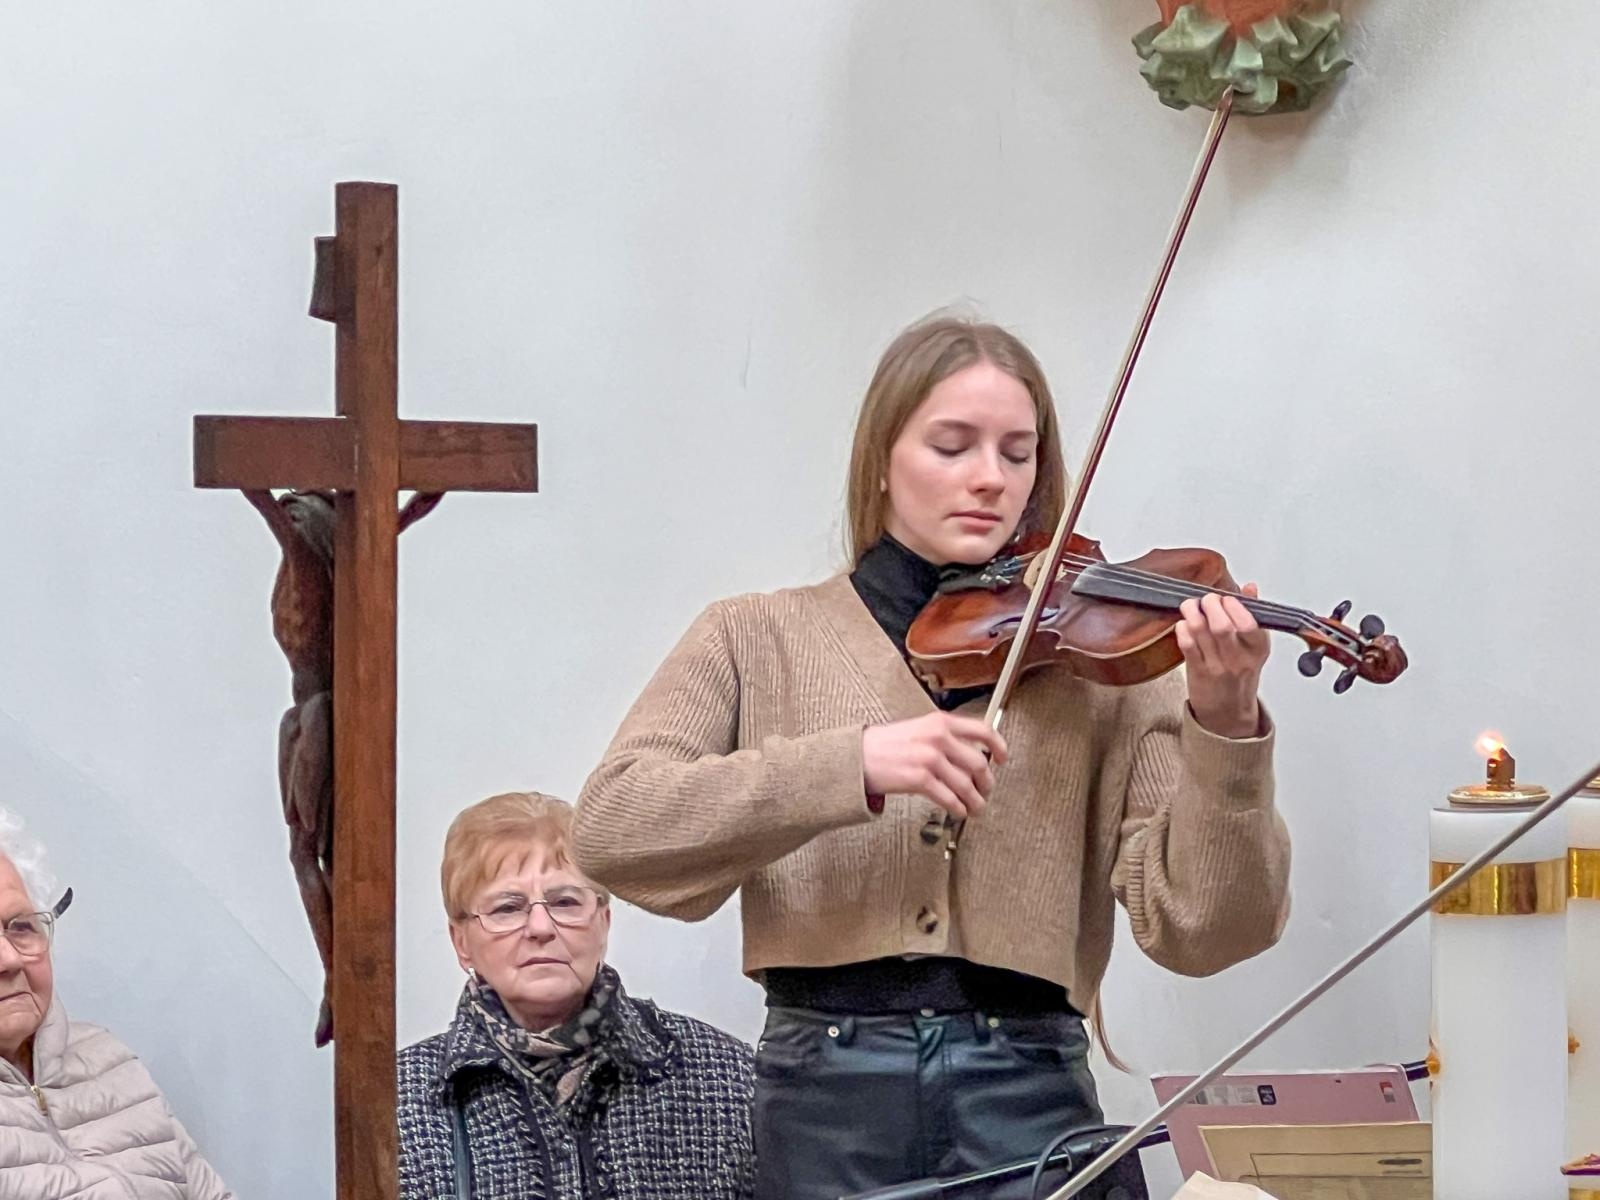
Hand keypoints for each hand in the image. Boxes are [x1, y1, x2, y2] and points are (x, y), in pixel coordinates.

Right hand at [862, 712, 1008, 819]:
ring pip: (967, 785)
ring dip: (976, 801)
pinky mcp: (920, 779)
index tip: (1003, 758)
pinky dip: (959, 808)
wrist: (858, 756)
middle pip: (979, 763)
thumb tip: (970, 754)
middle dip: (987, 783)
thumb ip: (945, 736)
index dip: (999, 746)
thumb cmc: (886, 745)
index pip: (983, 730)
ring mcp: (930, 758)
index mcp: (940, 721)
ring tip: (975, 807)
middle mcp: (938, 737)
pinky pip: (951, 798)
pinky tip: (959, 811)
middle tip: (986, 791)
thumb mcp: (919, 729)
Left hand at [1177, 583, 1268, 738]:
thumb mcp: (1255, 647)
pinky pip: (1187, 645)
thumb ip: (1253, 615)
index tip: (1227, 598)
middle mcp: (1238, 659)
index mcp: (1257, 650)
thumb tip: (1250, 587)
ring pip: (1201, 632)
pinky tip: (1184, 623)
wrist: (1228, 712)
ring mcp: (1217, 666)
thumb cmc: (1240, 675)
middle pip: (1222, 626)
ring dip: (1192, 612)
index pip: (1250, 624)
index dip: (1235, 606)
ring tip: (1191, 605)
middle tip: (1207, 599)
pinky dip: (1183, 629)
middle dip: (1211, 604)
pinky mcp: (1197, 672)